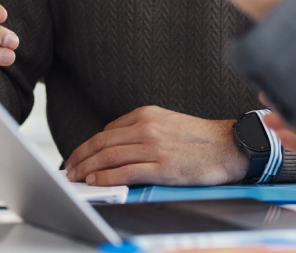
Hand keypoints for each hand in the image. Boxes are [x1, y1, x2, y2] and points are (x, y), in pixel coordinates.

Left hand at [63, 106, 247, 186]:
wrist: (227, 146)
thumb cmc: (198, 138)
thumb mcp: (166, 122)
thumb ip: (140, 129)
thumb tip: (113, 142)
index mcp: (146, 115)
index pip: (106, 132)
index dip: (87, 146)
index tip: (77, 157)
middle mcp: (147, 128)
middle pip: (102, 143)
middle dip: (80, 157)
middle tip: (68, 169)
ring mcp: (154, 148)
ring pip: (110, 157)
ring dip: (88, 168)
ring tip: (76, 178)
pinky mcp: (162, 167)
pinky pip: (126, 172)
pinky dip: (107, 177)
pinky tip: (96, 181)